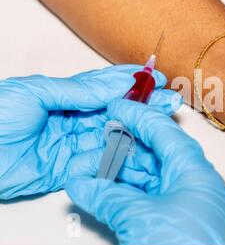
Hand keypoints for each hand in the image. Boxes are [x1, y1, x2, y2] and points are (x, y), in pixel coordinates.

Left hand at [0, 65, 180, 198]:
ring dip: (135, 129)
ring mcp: (71, 143)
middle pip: (114, 111)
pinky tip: (133, 146)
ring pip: (111, 135)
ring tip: (158, 121)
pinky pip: (97, 161)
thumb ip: (79, 90)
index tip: (154, 76)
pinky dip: (115, 155)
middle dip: (142, 104)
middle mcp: (71, 118)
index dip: (130, 81)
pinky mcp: (68, 168)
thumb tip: (116, 83)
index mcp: (63, 95)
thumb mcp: (36, 92)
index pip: (104, 86)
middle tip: (167, 99)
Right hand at [65, 100, 224, 244]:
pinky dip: (129, 194)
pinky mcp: (180, 223)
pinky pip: (153, 198)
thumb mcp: (139, 217)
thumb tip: (83, 184)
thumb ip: (108, 197)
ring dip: (124, 172)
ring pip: (153, 177)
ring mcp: (190, 205)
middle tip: (103, 138)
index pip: (166, 133)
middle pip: (159, 154)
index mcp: (197, 174)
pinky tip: (106, 192)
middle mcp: (197, 186)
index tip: (119, 106)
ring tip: (96, 167)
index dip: (140, 116)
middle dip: (128, 146)